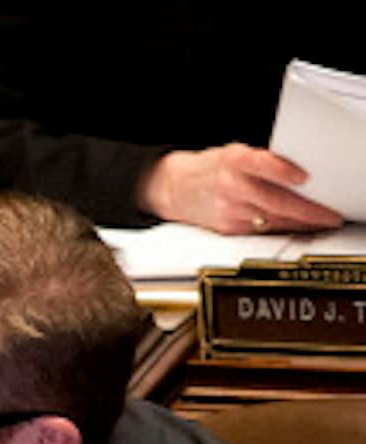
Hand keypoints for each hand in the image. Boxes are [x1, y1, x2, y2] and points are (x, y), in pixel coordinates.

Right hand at [138, 144, 343, 235]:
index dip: (283, 171)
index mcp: (233, 161)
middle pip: (274, 201)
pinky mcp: (229, 228)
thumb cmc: (212, 168)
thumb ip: (264, 163)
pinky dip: (283, 227)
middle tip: (327, 215)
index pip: (261, 165)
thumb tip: (300, 177)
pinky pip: (263, 229)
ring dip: (300, 223)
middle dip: (306, 210)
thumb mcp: (235, 154)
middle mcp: (231, 186)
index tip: (304, 177)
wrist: (176, 188)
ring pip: (273, 220)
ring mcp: (230, 210)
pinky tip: (296, 226)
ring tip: (320, 222)